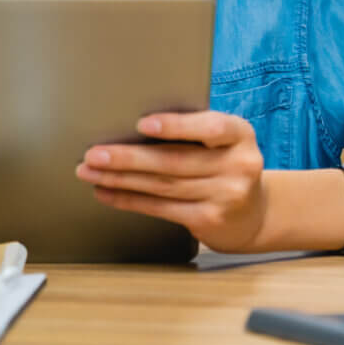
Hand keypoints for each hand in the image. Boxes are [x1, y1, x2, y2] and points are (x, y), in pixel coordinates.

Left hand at [75, 112, 267, 252]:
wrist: (253, 213)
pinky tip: (108, 192)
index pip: (210, 128)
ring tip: (90, 171)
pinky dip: (130, 200)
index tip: (141, 124)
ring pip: (163, 185)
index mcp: (241, 134)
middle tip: (94, 154)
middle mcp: (239, 165)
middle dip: (129, 157)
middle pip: (176, 161)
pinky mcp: (210, 220)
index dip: (176, 126)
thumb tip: (131, 124)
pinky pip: (161, 208)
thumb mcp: (223, 142)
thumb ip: (194, 130)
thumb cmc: (225, 164)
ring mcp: (226, 196)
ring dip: (121, 179)